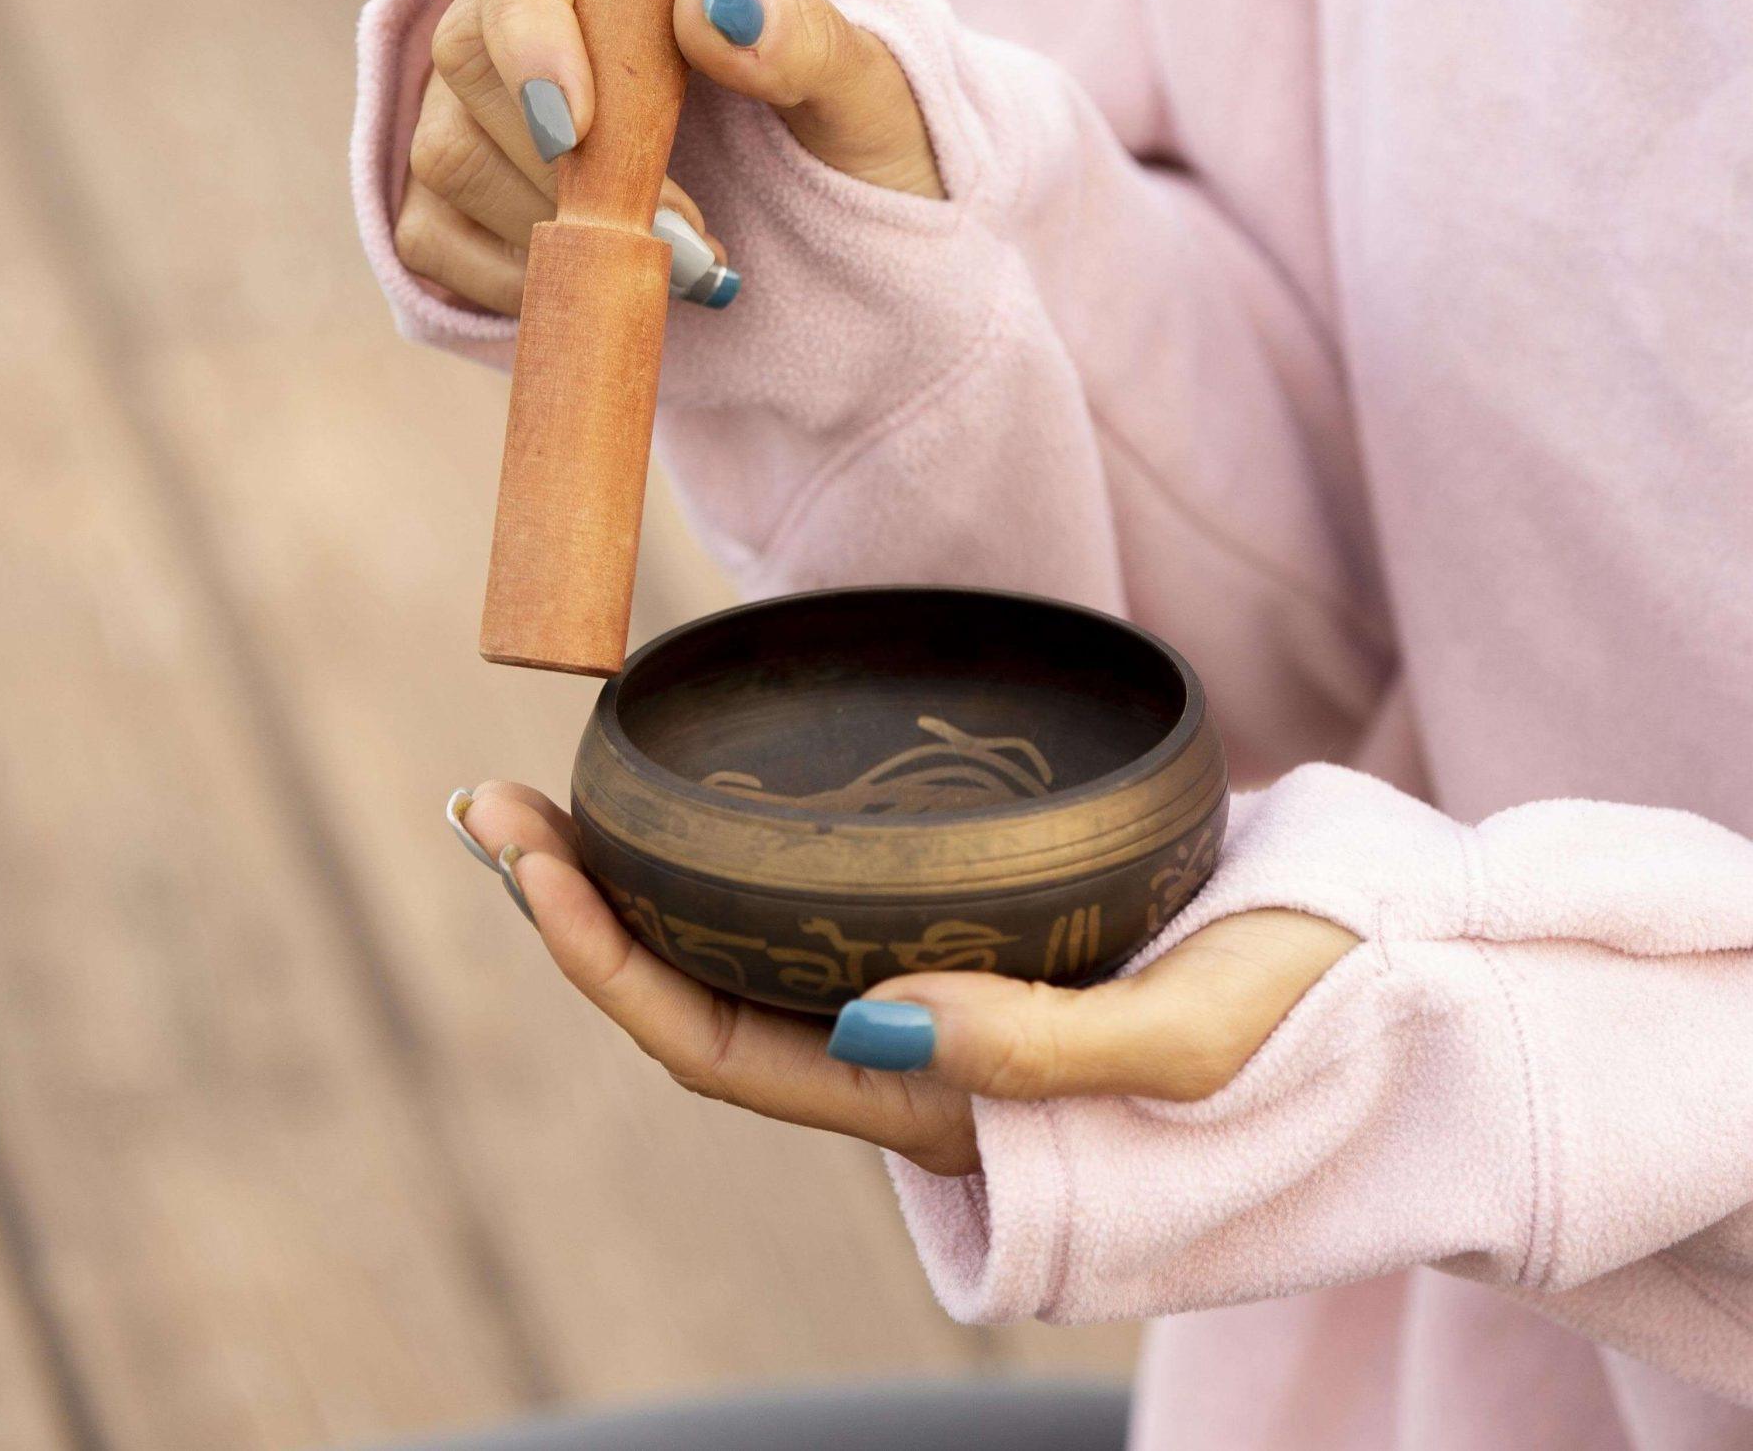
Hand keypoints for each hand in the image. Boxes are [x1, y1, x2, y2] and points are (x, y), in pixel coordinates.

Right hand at [396, 0, 944, 315]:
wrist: (849, 219)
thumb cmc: (855, 129)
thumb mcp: (867, 87)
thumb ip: (805, 34)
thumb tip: (708, 3)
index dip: (530, 18)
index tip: (580, 125)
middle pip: (469, 50)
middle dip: (564, 160)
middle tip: (685, 232)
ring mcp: (475, 91)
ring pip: (446, 146)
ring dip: (551, 225)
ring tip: (681, 261)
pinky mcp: (454, 187)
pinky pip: (431, 231)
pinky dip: (507, 279)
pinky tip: (601, 284)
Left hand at [450, 782, 1356, 1176]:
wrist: (1412, 976)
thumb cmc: (1322, 1011)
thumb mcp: (1201, 1034)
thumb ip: (1046, 1053)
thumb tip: (872, 1027)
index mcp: (940, 1111)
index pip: (720, 1052)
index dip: (606, 965)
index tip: (528, 858)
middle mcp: (906, 1059)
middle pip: (697, 996)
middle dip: (579, 906)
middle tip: (487, 801)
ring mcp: (928, 993)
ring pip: (742, 948)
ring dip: (638, 874)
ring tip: (547, 786)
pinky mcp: (966, 924)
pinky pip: (812, 902)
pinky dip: (736, 847)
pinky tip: (697, 788)